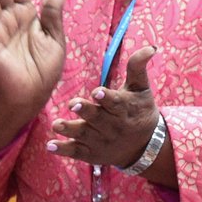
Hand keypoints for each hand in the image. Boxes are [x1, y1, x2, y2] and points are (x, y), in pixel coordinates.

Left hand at [48, 46, 164, 173]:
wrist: (144, 146)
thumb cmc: (140, 110)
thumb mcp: (142, 88)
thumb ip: (138, 67)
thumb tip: (151, 47)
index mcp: (124, 108)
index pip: (115, 102)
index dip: (106, 97)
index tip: (97, 92)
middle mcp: (113, 125)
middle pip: (97, 118)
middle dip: (85, 111)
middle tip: (72, 103)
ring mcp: (101, 140)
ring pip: (84, 135)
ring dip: (70, 130)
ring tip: (57, 125)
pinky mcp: (92, 153)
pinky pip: (76, 152)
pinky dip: (63, 150)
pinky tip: (51, 146)